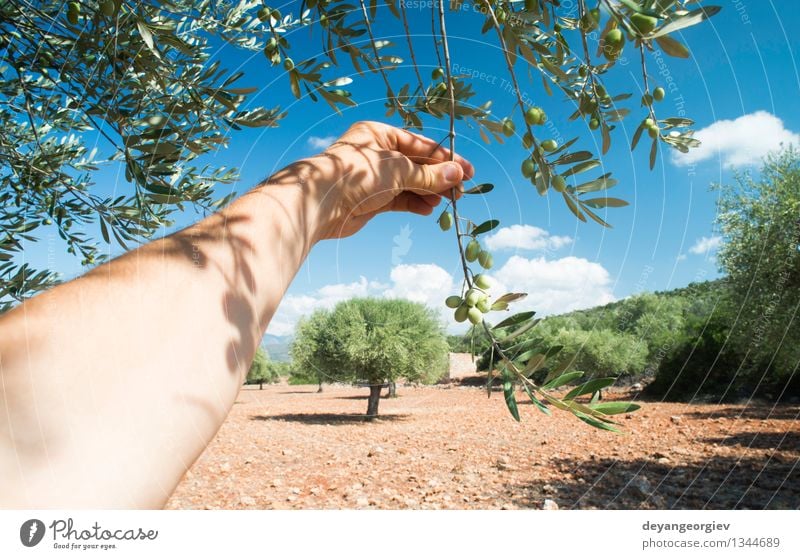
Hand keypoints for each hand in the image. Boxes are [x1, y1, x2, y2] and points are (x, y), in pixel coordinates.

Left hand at [267, 121, 474, 239]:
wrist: (321, 203)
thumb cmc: (356, 175)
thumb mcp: (399, 170)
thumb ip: (428, 175)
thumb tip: (457, 174)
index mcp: (379, 133)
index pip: (420, 144)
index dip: (445, 157)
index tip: (468, 170)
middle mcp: (376, 153)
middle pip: (416, 164)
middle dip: (439, 177)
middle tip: (462, 190)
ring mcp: (373, 178)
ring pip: (409, 184)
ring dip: (430, 192)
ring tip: (449, 201)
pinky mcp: (371, 201)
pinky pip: (400, 200)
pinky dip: (415, 204)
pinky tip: (430, 209)